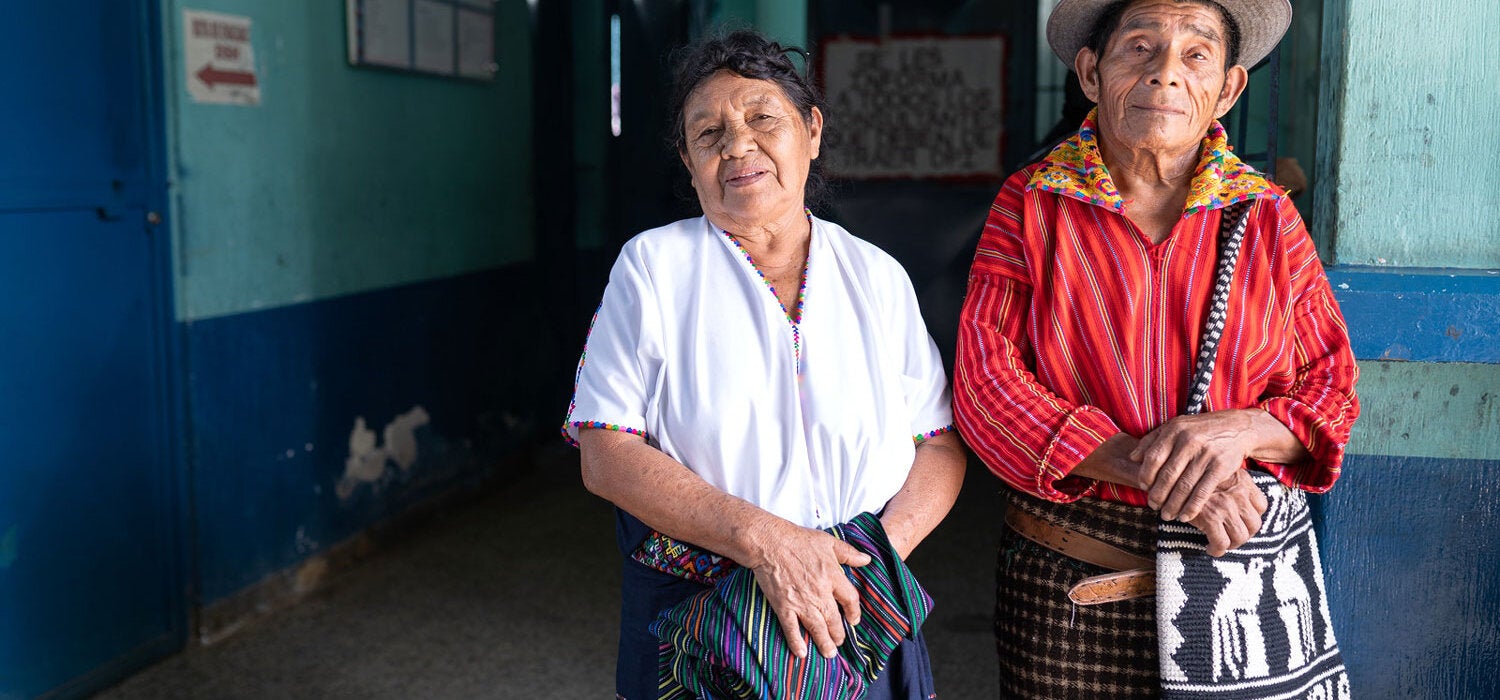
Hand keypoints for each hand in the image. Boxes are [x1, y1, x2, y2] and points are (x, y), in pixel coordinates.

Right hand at [745, 521, 871, 658]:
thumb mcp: (828, 542)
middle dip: (838, 634)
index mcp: (833, 577)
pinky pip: (792, 629)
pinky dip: (797, 642)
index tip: (853, 620)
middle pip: (834, 619)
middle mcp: (820, 593)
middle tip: (839, 642)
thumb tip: (867, 560)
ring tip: (829, 653)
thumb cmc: (799, 540)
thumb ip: (849, 553)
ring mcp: (802, 602)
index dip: (854, 613)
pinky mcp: (784, 606)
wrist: (770, 543)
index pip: (850, 600)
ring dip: (824, 643)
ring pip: (817, 628)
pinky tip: (801, 653)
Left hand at [1132, 410, 1259, 520]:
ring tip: (1166, 515)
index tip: (1143, 487)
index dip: (1145, 475)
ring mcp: (1206, 454)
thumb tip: (1132, 458)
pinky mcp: (1220, 467)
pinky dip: (1192, 507)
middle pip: (1167, 475)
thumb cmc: (1199, 430)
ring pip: (1184, 486)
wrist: (1237, 428)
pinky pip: (1202, 491)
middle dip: (1158, 494)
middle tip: (1153, 506)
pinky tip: (1185, 516)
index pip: (1153, 457)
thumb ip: (1152, 440)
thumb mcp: (1175, 426)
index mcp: (1174, 430)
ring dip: (1173, 505)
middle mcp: (1189, 441)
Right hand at [1184, 468, 1268, 555]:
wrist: (1169, 477)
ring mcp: (1225, 507)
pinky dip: (1217, 550)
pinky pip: (1221, 543)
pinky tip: (1209, 549)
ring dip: (1231, 545)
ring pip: (1241, 537)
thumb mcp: (1217, 473)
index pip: (1261, 505)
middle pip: (1255, 524)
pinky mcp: (1210, 518)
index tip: (1241, 523)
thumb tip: (1236, 502)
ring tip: (1220, 545)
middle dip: (1244, 535)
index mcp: (1242, 481)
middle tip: (1231, 538)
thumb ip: (1230, 484)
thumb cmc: (1191, 477)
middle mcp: (1238, 494)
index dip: (1252, 518)